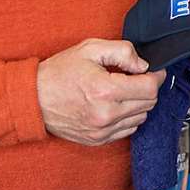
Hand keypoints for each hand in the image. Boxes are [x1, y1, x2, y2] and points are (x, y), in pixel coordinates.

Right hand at [37, 39, 167, 145]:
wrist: (32, 99)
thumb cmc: (59, 72)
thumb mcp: (90, 49)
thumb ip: (122, 51)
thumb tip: (143, 65)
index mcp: (105, 91)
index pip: (150, 88)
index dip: (156, 77)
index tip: (154, 71)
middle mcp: (106, 114)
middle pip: (149, 104)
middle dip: (147, 88)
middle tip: (134, 78)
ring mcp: (102, 130)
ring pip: (141, 117)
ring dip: (138, 104)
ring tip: (121, 92)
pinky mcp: (98, 140)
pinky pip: (127, 129)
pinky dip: (127, 117)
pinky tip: (115, 105)